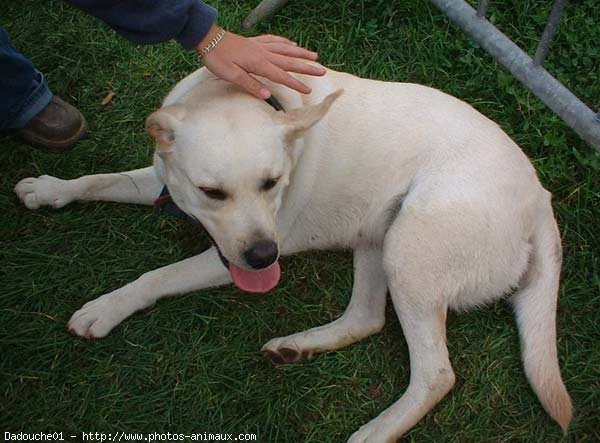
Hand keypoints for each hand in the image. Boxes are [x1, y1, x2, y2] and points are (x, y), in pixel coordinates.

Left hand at [197, 24, 325, 98]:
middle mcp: (263, 53)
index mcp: (259, 64)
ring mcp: (260, 46)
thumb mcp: (231, 75)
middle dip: (306, 66)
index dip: (296, 84)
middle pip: (289, 61)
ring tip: (314, 55)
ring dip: (301, 52)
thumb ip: (250, 84)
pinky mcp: (254, 41)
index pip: (282, 76)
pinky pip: (274, 40)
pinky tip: (291, 43)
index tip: (308, 90)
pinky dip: (285, 42)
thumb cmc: (218, 58)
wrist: (208, 39)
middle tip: (322, 70)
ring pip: (285, 48)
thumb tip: (267, 95)